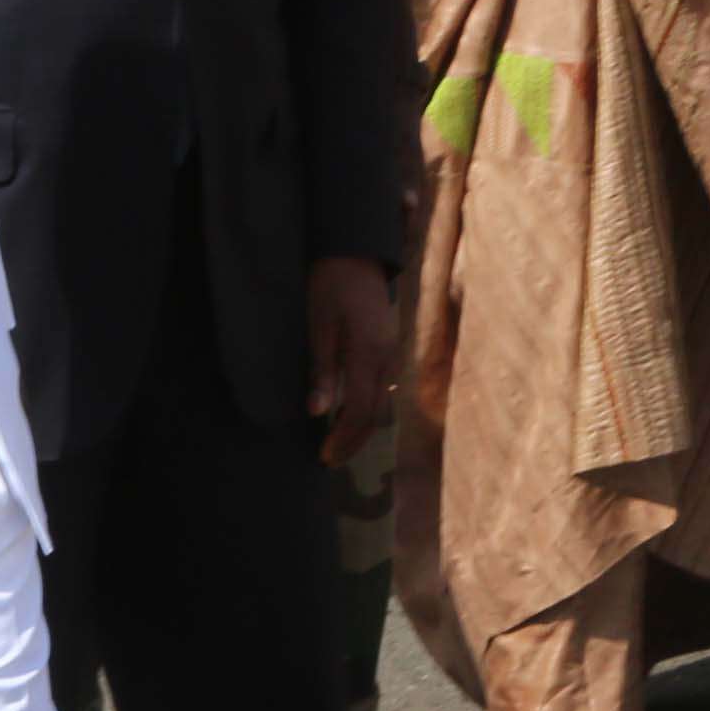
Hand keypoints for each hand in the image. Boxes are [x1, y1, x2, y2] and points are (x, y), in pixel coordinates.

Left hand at [301, 255, 403, 466]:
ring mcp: (392, 352)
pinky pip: (382, 388)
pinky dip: (367, 407)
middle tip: (329, 459)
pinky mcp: (389, 347)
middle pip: (376, 413)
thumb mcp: (318, 326)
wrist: (355, 252)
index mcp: (368, 354)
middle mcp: (387, 358)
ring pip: (382, 403)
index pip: (360, 410)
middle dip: (354, 440)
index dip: (344, 438)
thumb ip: (322, 370)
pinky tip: (349, 412)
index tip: (325, 457)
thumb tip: (317, 413)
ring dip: (362, 427)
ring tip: (338, 442)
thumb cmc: (330, 286)